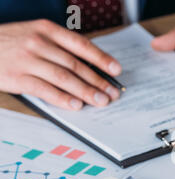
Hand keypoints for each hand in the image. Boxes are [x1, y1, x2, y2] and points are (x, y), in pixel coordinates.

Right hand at [0, 19, 121, 109]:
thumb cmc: (11, 43)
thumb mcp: (35, 35)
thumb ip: (59, 48)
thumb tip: (89, 68)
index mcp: (47, 30)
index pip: (81, 45)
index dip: (101, 58)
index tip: (116, 70)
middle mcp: (39, 42)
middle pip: (75, 64)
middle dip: (97, 81)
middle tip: (112, 93)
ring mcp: (27, 60)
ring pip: (63, 77)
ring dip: (85, 91)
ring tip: (100, 101)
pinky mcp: (17, 77)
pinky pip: (45, 89)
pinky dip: (62, 98)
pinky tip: (76, 105)